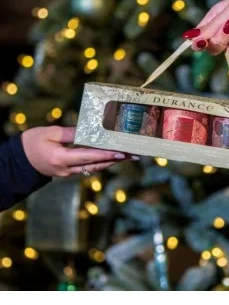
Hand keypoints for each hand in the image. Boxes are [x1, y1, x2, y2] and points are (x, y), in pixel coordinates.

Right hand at [21, 126, 138, 177]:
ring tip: (127, 156)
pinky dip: (101, 162)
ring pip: (94, 168)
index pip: (88, 157)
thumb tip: (90, 131)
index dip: (106, 155)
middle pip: (96, 165)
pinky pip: (88, 168)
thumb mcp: (49, 133)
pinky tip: (112, 157)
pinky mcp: (69, 173)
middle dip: (115, 160)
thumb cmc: (32, 143)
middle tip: (133, 155)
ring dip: (111, 162)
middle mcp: (67, 170)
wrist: (19, 162)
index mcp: (61, 159)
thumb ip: (71, 133)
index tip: (121, 153)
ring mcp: (68, 173)